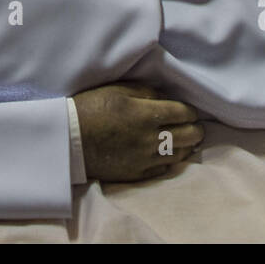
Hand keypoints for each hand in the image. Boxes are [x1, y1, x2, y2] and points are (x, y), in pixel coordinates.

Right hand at [72, 82, 202, 182]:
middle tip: (195, 125)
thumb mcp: (117, 90)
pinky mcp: (137, 174)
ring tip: (189, 141)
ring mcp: (145, 158)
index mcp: (145, 114)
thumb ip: (146, 92)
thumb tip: (166, 97)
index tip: (190, 110)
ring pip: (180, 154)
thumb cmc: (91, 108)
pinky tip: (170, 155)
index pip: (183, 112)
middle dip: (196, 129)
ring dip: (188, 146)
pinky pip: (164, 169)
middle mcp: (150, 138)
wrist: (69, 139)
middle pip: (188, 135)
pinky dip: (171, 160)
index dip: (191, 110)